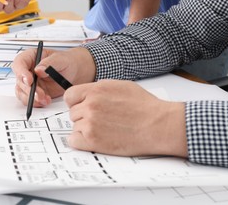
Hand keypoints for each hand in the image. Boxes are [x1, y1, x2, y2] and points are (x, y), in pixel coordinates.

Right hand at [12, 47, 95, 106]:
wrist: (74, 72)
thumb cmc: (67, 62)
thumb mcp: (61, 59)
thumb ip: (49, 63)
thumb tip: (38, 70)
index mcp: (31, 57)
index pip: (19, 63)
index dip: (21, 72)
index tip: (29, 80)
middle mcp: (27, 70)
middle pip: (20, 80)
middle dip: (29, 90)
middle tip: (40, 94)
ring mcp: (30, 82)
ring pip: (22, 92)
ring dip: (32, 98)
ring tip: (45, 99)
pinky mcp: (34, 92)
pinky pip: (29, 99)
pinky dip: (36, 102)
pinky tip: (46, 101)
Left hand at [65, 80, 187, 156]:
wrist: (158, 125)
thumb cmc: (145, 106)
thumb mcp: (120, 86)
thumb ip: (99, 89)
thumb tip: (87, 94)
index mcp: (96, 90)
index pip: (69, 95)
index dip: (76, 102)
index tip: (81, 107)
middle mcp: (90, 105)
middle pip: (73, 113)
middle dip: (83, 117)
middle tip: (101, 121)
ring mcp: (90, 122)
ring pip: (75, 127)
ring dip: (85, 130)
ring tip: (105, 130)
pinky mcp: (93, 140)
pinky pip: (74, 141)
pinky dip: (81, 142)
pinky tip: (95, 140)